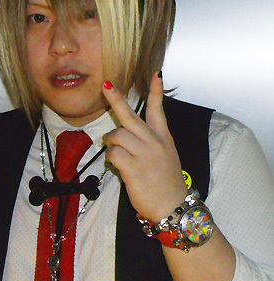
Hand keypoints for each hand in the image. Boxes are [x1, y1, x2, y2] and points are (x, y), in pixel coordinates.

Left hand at [101, 72, 186, 220]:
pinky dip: (110, 158)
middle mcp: (155, 143)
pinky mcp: (135, 169)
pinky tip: (115, 165)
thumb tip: (127, 135)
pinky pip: (113, 154)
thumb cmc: (166, 183)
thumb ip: (150, 142)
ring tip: (115, 153)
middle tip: (106, 86)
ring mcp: (145, 155)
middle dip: (116, 99)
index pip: (158, 110)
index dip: (155, 91)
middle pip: (131, 116)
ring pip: (117, 136)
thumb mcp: (166, 156)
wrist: (174, 207)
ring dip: (111, 143)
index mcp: (164, 138)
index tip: (155, 73)